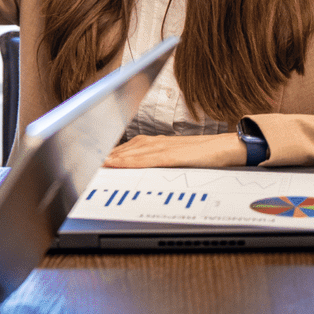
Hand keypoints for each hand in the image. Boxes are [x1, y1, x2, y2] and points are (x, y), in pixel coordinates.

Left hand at [103, 133, 245, 168]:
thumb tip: (145, 171)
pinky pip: (147, 159)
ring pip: (131, 152)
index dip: (109, 154)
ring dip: (111, 158)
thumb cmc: (206, 154)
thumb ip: (161, 162)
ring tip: (93, 164)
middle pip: (124, 149)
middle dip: (105, 156)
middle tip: (84, 162)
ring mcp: (164, 147)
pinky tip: (117, 164)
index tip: (92, 159)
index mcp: (157, 143)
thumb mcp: (179, 159)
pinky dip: (130, 161)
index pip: (127, 148)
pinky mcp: (173, 155)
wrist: (229, 148)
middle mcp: (157, 142)